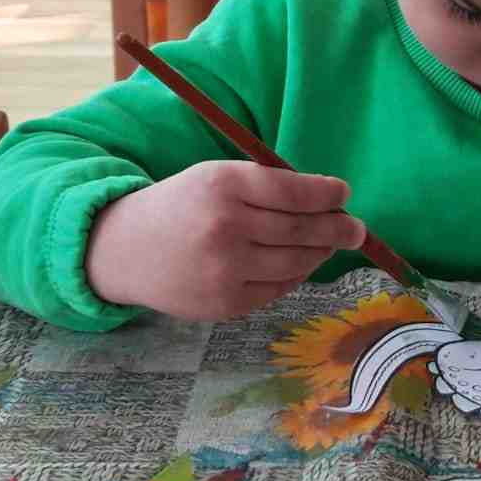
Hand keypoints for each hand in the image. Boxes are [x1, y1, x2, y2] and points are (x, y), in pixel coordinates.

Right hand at [83, 161, 365, 320]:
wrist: (125, 250)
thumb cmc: (181, 206)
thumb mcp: (214, 177)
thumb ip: (264, 186)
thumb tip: (328, 201)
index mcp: (223, 185)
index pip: (293, 191)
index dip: (326, 194)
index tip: (344, 194)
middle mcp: (226, 228)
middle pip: (302, 230)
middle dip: (338, 229)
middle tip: (356, 228)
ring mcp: (225, 270)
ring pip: (296, 263)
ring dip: (321, 253)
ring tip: (331, 244)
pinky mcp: (225, 303)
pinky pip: (277, 288)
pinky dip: (295, 275)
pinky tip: (299, 263)